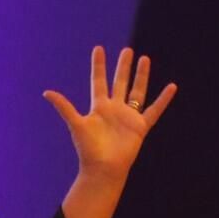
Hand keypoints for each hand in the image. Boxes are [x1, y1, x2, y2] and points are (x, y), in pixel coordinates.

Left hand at [43, 46, 175, 180]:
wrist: (103, 169)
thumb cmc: (88, 149)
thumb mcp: (76, 124)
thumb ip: (64, 107)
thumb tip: (46, 92)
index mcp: (99, 107)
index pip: (99, 81)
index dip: (99, 66)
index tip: (98, 49)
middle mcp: (114, 109)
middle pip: (120, 82)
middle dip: (123, 66)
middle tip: (127, 50)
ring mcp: (129, 117)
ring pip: (137, 91)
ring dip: (141, 76)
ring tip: (144, 59)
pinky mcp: (141, 126)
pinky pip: (155, 110)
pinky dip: (164, 99)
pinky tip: (172, 87)